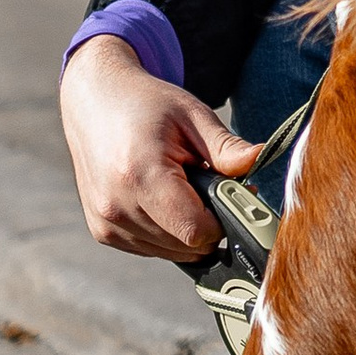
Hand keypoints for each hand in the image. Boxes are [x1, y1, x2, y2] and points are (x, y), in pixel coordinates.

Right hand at [61, 35, 261, 260]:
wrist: (94, 101)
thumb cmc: (148, 105)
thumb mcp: (193, 116)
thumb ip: (227, 148)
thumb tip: (260, 159)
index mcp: (140, 175)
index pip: (196, 231)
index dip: (222, 220)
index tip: (229, 195)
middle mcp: (116, 206)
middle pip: (186, 246)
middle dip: (207, 222)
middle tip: (206, 186)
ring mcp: (106, 223)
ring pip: (171, 253)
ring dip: (186, 228)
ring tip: (179, 187)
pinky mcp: (102, 231)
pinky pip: (151, 248)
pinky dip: (166, 231)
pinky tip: (160, 197)